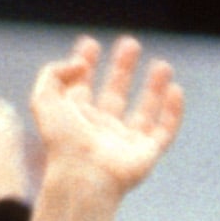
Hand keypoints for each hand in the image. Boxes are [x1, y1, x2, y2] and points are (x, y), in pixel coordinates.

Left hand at [27, 34, 183, 220]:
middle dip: (122, 68)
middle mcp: (100, 130)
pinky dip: (172, 112)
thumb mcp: (44, 99)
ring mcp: (124, 143)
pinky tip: (175, 90)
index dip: (85, 63)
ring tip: (162, 64)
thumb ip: (54, 73)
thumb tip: (80, 63)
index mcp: (75, 119)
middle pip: (114, 93)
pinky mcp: (146, 154)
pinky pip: (164, 131)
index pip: (81, 86)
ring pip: (143, 111)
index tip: (89, 43)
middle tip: (130, 43)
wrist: (85, 177)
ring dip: (153, 88)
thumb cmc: (63, 142)